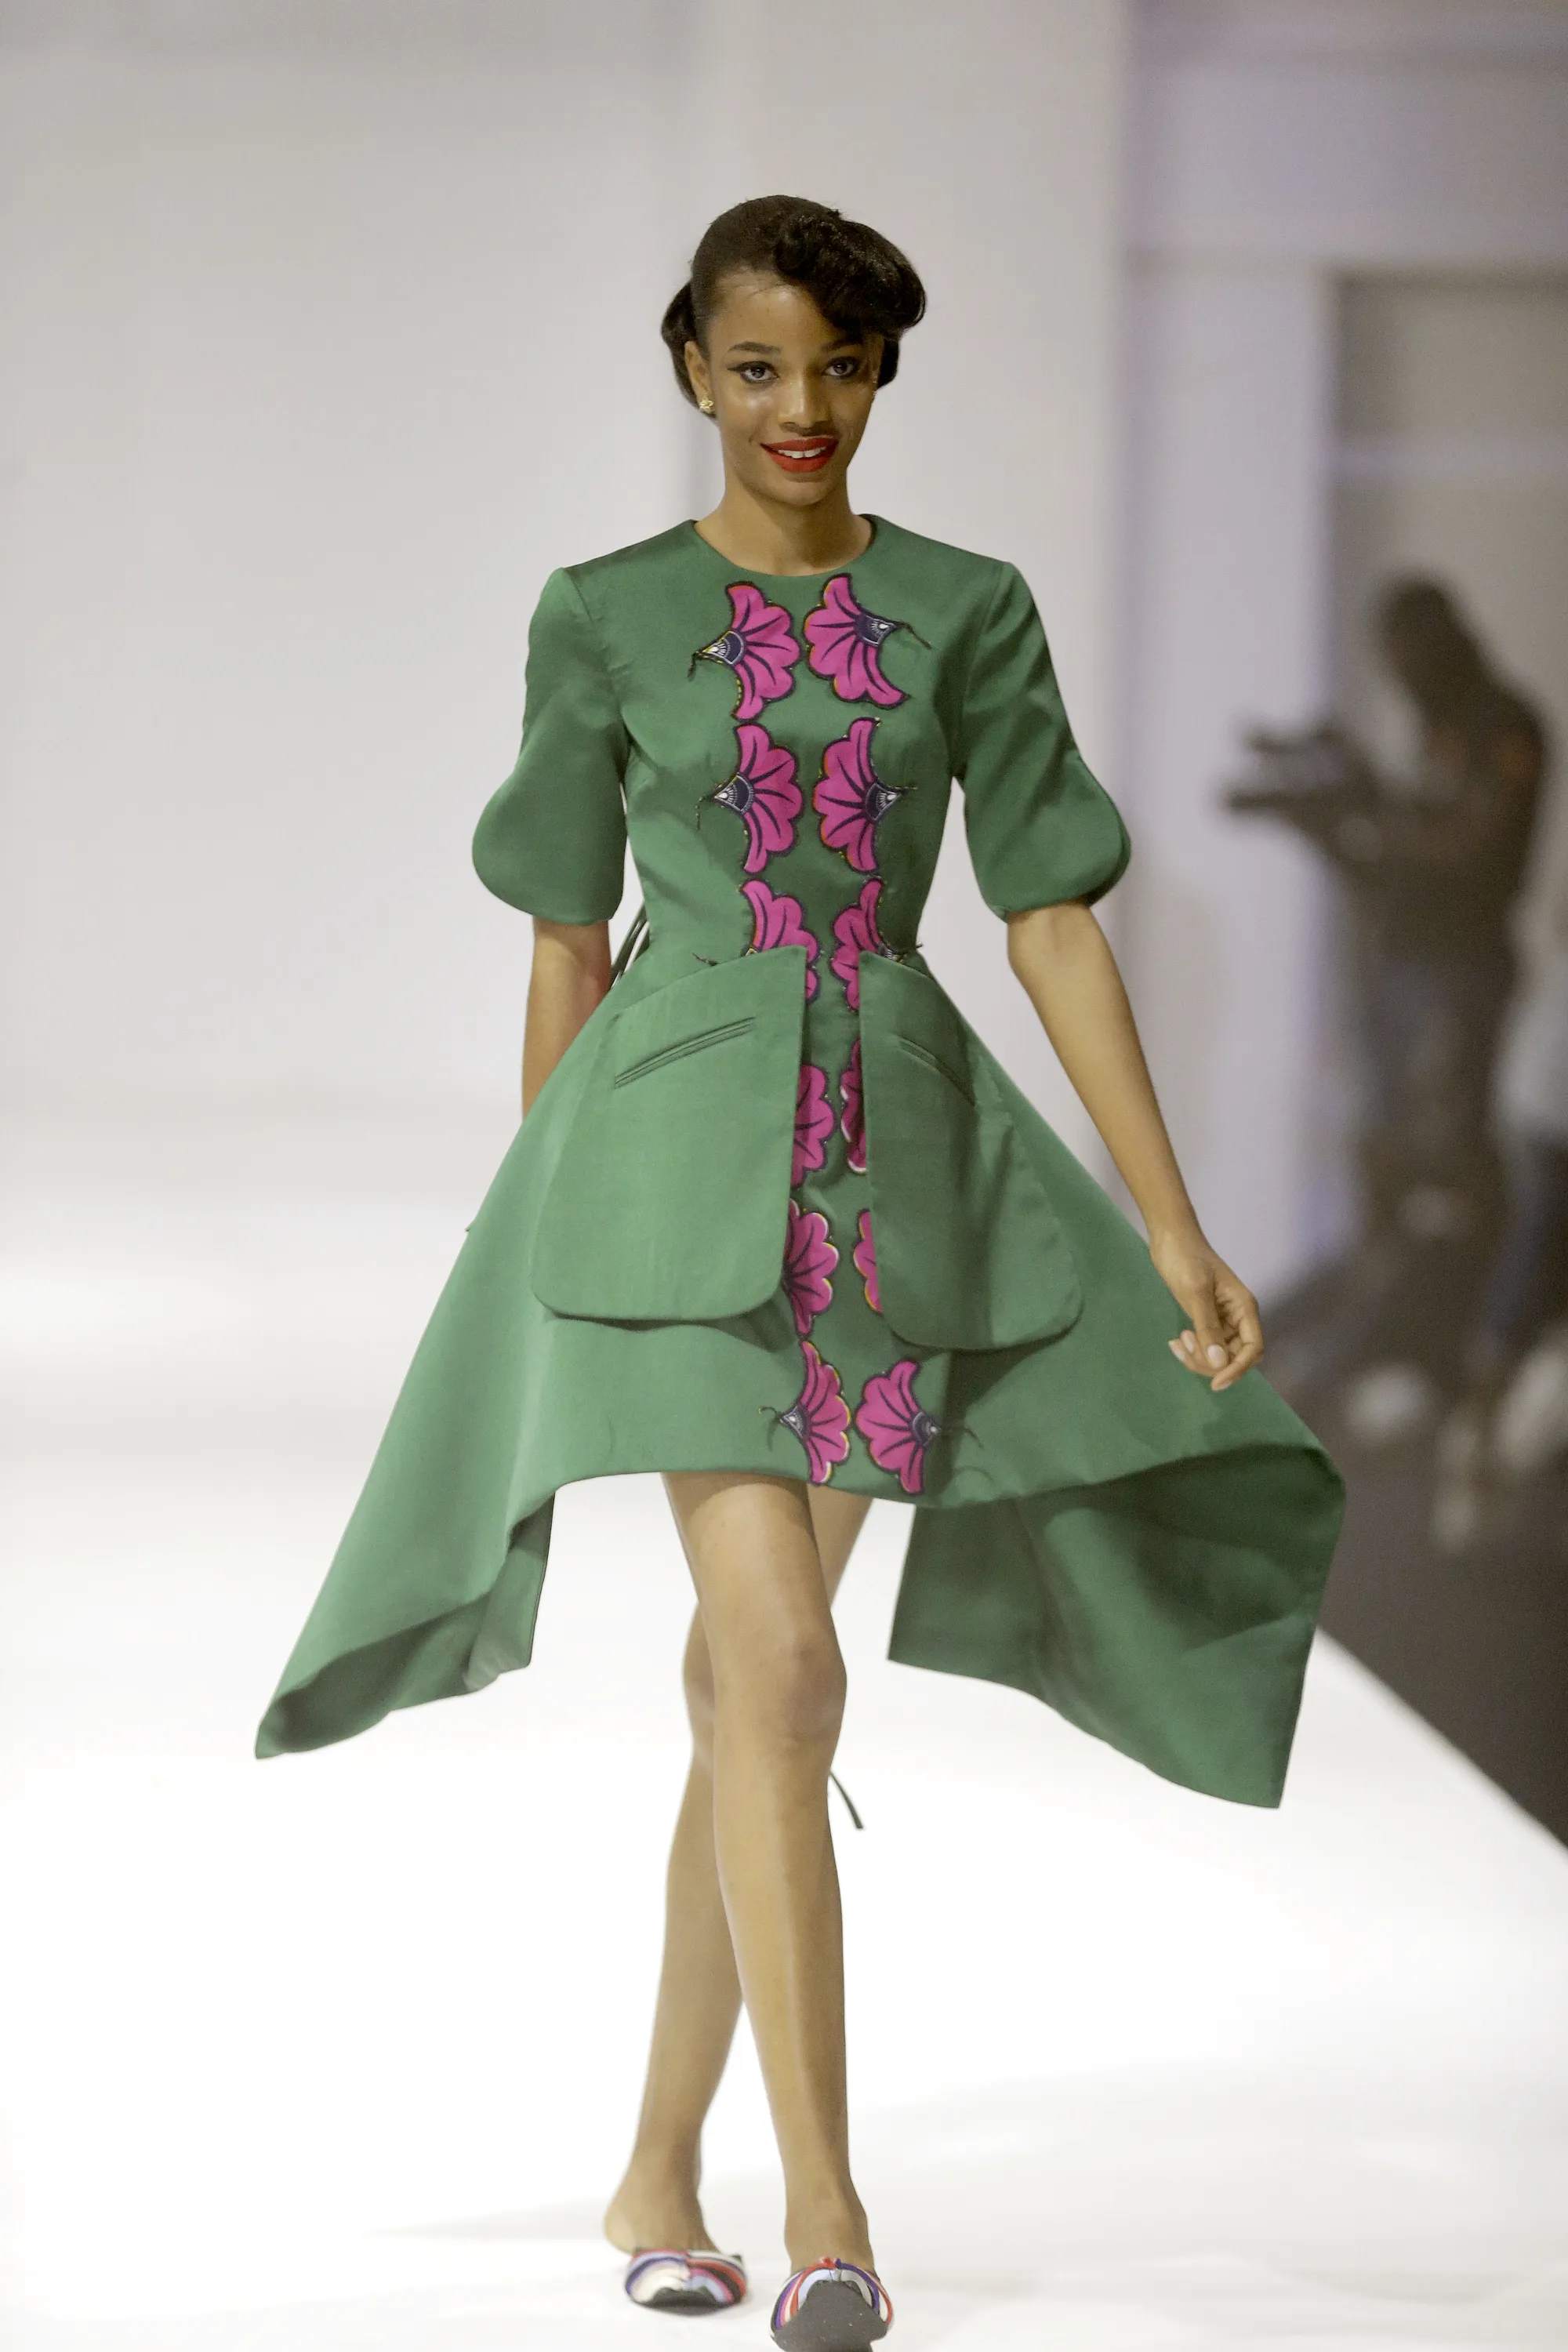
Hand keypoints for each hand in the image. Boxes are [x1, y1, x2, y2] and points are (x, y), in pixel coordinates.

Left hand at [1149, 1231, 1262, 1393]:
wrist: (1170, 1238)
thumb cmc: (1186, 1259)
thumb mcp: (1196, 1292)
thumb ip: (1208, 1328)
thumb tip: (1219, 1364)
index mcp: (1244, 1308)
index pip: (1252, 1348)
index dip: (1238, 1369)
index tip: (1216, 1383)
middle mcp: (1237, 1317)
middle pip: (1234, 1356)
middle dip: (1211, 1362)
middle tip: (1185, 1347)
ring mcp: (1221, 1320)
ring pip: (1218, 1355)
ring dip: (1198, 1357)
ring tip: (1177, 1341)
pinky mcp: (1205, 1319)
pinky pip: (1205, 1345)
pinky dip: (1191, 1349)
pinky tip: (1174, 1343)